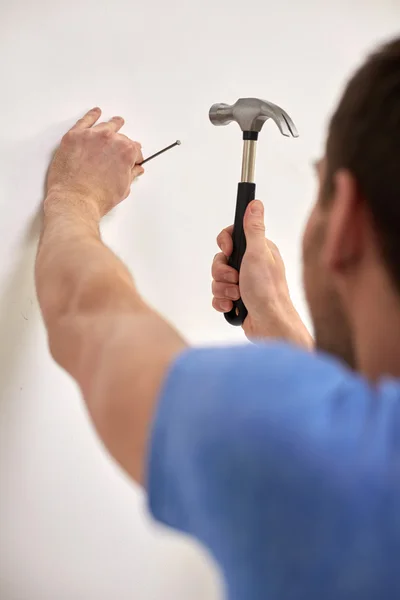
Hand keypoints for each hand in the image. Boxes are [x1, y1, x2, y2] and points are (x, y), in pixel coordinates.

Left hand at [45, 108, 143, 219]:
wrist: (74, 201)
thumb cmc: (97, 198)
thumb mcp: (122, 188)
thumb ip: (131, 174)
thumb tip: (135, 170)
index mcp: (126, 151)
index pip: (135, 149)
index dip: (135, 156)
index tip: (133, 160)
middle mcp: (111, 139)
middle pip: (120, 137)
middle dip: (122, 144)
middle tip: (120, 150)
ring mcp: (91, 135)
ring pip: (105, 126)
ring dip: (112, 125)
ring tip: (116, 123)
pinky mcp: (74, 136)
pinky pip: (85, 121)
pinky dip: (92, 116)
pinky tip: (96, 113)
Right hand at [212, 200, 312, 347]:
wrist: (270, 325)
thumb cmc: (267, 290)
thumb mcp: (258, 254)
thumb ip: (253, 228)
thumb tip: (255, 203)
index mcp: (258, 251)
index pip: (232, 237)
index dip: (225, 244)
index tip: (228, 252)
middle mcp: (251, 266)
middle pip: (220, 260)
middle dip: (222, 272)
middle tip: (235, 279)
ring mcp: (244, 284)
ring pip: (218, 280)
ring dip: (223, 289)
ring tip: (237, 296)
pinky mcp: (238, 300)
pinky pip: (218, 296)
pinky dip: (222, 302)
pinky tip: (232, 307)